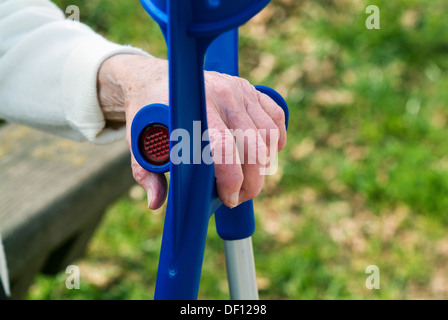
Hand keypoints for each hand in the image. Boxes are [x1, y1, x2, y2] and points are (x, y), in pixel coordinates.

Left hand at [97, 54, 285, 208]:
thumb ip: (147, 174)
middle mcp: (222, 95)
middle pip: (253, 147)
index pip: (224, 149)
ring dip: (264, 165)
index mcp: (194, 109)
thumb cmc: (148, 114)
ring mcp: (239, 89)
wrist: (154, 78)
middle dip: (251, 182)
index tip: (228, 199)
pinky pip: (276, 116)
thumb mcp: (139, 142)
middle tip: (238, 197)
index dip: (232, 180)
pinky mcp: (249, 88)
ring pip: (268, 135)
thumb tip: (156, 203)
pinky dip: (276, 139)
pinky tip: (265, 154)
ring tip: (248, 180)